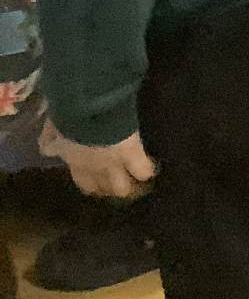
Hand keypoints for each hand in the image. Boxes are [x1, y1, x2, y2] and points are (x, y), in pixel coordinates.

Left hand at [40, 122, 155, 199]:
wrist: (86, 109)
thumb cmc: (67, 118)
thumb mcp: (53, 131)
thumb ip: (51, 142)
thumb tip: (48, 149)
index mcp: (76, 162)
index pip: (86, 183)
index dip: (95, 185)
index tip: (102, 182)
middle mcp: (94, 169)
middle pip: (105, 189)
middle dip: (112, 187)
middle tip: (122, 182)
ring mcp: (113, 164)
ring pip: (122, 188)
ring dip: (129, 184)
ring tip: (137, 181)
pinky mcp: (132, 155)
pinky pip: (143, 170)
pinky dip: (147, 170)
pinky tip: (151, 169)